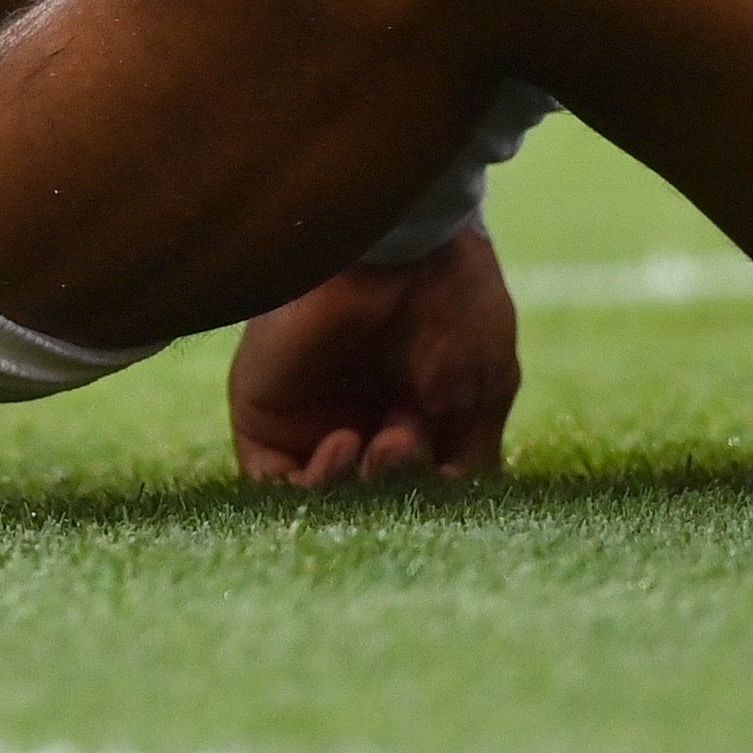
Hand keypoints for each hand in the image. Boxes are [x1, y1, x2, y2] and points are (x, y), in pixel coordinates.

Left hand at [228, 231, 519, 488]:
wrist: (397, 246)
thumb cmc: (453, 306)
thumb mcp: (487, 387)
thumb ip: (473, 455)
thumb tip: (452, 506)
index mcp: (414, 416)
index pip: (416, 491)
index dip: (433, 500)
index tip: (449, 480)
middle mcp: (361, 418)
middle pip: (371, 499)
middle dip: (399, 487)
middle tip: (407, 443)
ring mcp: (310, 416)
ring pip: (326, 498)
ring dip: (358, 489)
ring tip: (383, 441)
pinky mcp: (265, 412)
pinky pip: (274, 483)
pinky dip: (311, 484)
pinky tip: (344, 442)